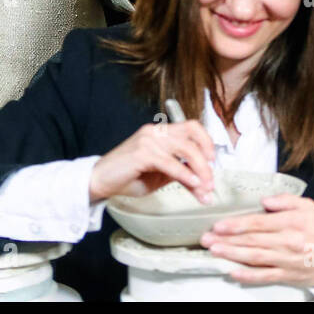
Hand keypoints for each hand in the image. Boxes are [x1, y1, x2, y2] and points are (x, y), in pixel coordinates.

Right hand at [89, 120, 214, 202]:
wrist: (100, 181)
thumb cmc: (128, 176)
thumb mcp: (161, 176)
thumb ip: (182, 175)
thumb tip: (204, 184)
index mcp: (161, 132)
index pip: (192, 127)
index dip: (207, 142)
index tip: (213, 161)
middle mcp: (156, 131)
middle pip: (192, 137)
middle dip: (206, 161)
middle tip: (211, 181)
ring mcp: (148, 140)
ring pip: (185, 149)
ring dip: (199, 170)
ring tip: (204, 186)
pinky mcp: (142, 152)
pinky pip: (170, 162)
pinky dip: (185, 174)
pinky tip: (192, 184)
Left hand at [200, 195, 313, 288]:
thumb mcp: (308, 206)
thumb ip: (285, 200)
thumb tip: (264, 200)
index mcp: (291, 222)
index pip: (258, 223)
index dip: (236, 225)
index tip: (219, 225)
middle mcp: (287, 241)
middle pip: (252, 240)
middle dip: (226, 240)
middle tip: (206, 238)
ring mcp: (286, 260)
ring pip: (254, 257)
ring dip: (232, 254)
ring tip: (214, 251)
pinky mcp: (287, 275)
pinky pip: (265, 276)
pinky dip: (248, 276)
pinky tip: (233, 272)